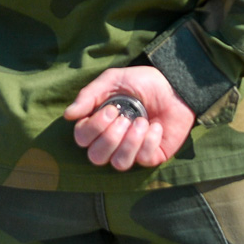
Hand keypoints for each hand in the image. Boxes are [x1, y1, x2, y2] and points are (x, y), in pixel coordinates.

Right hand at [64, 66, 194, 170]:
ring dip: (130, 141)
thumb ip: (89, 95)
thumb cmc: (142, 82)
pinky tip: (156, 126)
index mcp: (99, 123)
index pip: (82, 139)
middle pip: (96, 157)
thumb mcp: (113, 80)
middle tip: (125, 117)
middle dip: (110, 137)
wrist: (175, 86)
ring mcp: (131, 151)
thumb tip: (68, 115)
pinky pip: (142, 159)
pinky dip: (149, 141)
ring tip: (142, 122)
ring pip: (118, 163)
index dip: (94, 127)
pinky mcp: (151, 156)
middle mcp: (112, 141)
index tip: (111, 109)